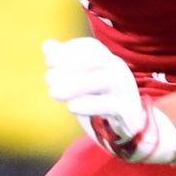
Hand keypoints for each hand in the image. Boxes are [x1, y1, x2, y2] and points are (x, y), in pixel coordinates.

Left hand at [43, 37, 175, 162]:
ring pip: (105, 79)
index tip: (49, 62)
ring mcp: (125, 89)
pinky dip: (88, 105)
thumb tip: (48, 46)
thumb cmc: (100, 101)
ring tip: (53, 93)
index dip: (68, 51)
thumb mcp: (80, 81)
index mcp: (108, 60)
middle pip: (97, 59)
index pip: (91, 47)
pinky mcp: (128, 110)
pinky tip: (71, 107)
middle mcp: (119, 71)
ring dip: (75, 85)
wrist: (127, 129)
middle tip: (49, 80)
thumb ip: (64, 63)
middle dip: (69, 66)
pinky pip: (111, 105)